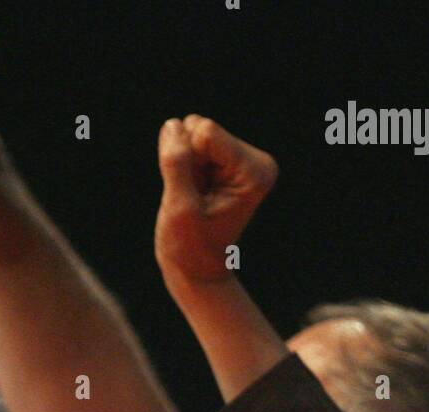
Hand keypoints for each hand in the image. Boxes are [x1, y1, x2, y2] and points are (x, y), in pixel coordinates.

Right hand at [155, 116, 278, 284]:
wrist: (196, 270)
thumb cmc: (190, 248)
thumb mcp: (180, 209)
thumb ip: (177, 164)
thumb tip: (173, 124)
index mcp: (255, 171)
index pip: (205, 133)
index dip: (188, 164)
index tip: (196, 198)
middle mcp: (254, 161)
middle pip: (199, 128)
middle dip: (187, 164)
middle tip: (193, 200)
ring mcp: (240, 158)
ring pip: (190, 132)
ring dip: (183, 168)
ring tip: (193, 198)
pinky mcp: (224, 159)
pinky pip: (187, 142)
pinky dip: (183, 169)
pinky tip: (193, 193)